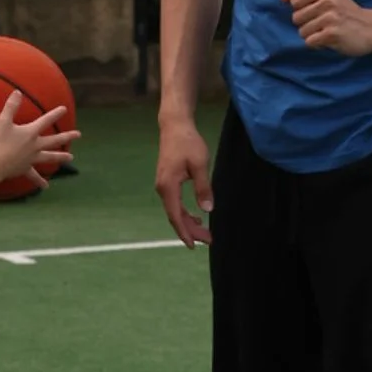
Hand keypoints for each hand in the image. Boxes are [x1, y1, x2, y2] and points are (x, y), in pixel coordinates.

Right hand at [0, 91, 78, 187]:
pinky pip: (34, 176)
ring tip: (71, 158)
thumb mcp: (3, 121)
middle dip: (66, 136)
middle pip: (54, 140)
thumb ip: (11, 107)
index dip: (55, 114)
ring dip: (60, 157)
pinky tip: (45, 186)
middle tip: (78, 134)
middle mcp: (35, 146)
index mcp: (30, 133)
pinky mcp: (25, 168)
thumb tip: (17, 92)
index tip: (64, 109)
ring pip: (49, 157)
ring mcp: (31, 158)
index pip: (45, 120)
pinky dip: (39, 181)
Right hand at [155, 117, 212, 247]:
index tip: (194, 245)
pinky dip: (184, 212)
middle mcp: (162, 188)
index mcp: (168, 186)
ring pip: (175, 210)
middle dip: (191, 230)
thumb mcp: (200, 165)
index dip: (185, 232)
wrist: (175, 126)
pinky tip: (195, 216)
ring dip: (189, 222)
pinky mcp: (167, 181)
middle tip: (209, 240)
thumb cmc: (188, 143)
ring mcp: (163, 185)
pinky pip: (174, 203)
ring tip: (205, 232)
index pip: (175, 216)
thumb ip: (203, 188)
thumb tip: (207, 210)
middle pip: (175, 216)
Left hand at [284, 0, 371, 54]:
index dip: (303, 10)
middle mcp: (328, 0)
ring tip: (329, 31)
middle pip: (296, 18)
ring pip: (302, 31)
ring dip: (313, 35)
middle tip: (325, 23)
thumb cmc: (347, 12)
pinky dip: (318, 44)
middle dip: (307, 24)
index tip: (318, 11)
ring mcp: (330, 18)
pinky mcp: (332, 34)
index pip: (295, 1)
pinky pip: (310, 42)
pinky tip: (331, 39)